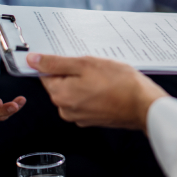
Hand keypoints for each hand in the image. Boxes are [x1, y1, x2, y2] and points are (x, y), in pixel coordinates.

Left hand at [26, 54, 168, 130]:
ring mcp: (80, 117)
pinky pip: (86, 101)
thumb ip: (56, 63)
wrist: (144, 105)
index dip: (59, 62)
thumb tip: (32, 61)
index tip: (73, 57)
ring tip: (104, 76)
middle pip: (61, 84)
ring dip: (85, 82)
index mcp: (60, 95)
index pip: (46, 74)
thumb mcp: (86, 64)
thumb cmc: (120, 83)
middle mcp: (66, 110)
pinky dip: (94, 92)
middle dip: (75, 72)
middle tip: (93, 65)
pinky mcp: (93, 119)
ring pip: (75, 92)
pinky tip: (108, 86)